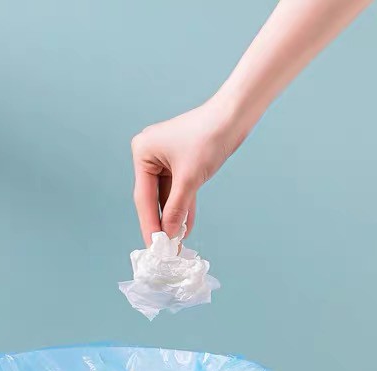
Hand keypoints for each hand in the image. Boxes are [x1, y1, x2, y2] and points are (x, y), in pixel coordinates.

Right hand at [131, 100, 243, 244]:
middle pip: (153, 198)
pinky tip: (185, 228)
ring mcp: (165, 160)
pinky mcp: (180, 164)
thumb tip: (168, 234)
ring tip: (176, 243)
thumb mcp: (190, 178)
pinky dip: (183, 208)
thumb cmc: (209, 137)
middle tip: (164, 249)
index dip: (149, 224)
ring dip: (173, 218)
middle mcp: (150, 155)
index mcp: (142, 152)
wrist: (234, 116)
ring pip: (167, 197)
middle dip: (161, 223)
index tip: (153, 246)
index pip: (143, 197)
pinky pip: (179, 191)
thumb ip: (176, 209)